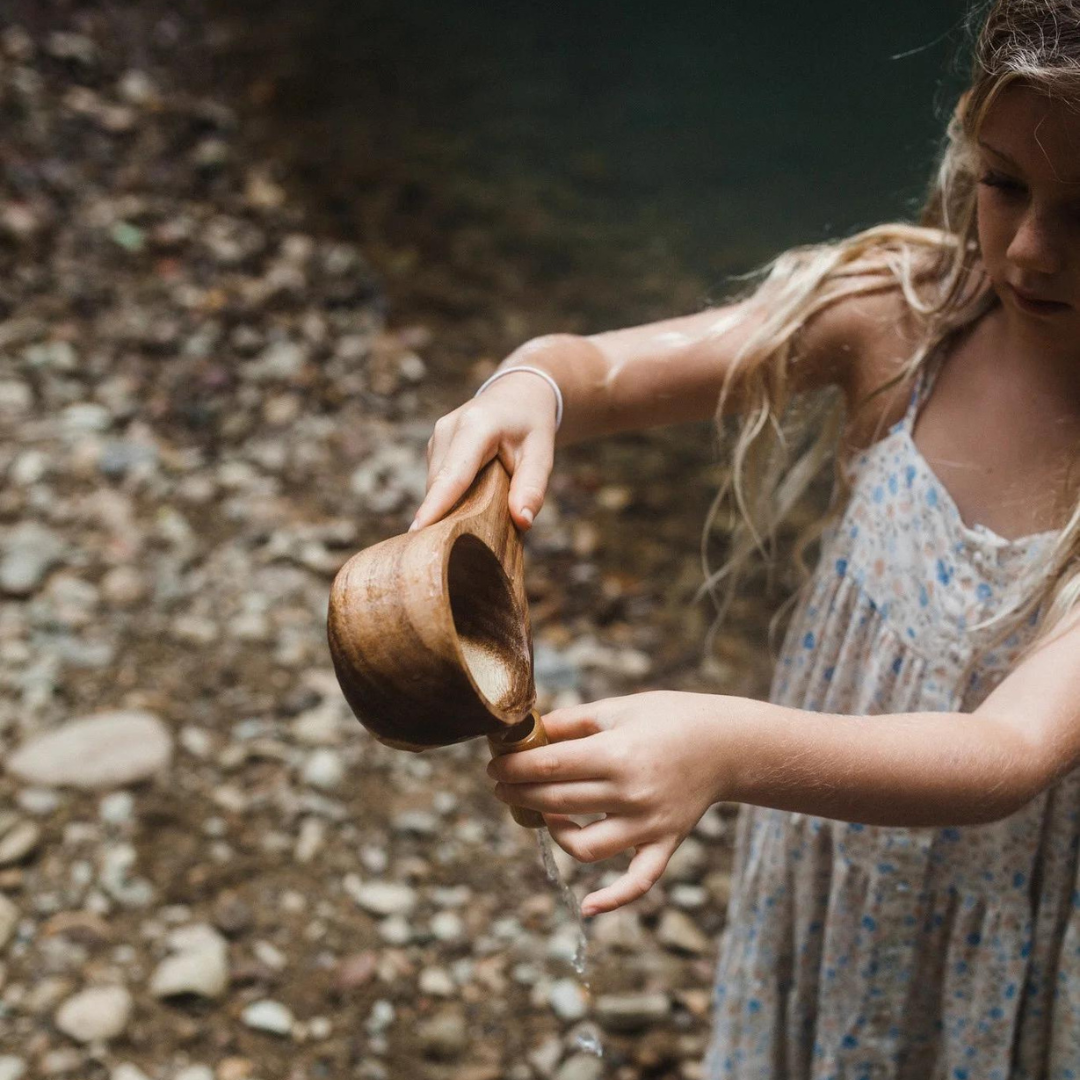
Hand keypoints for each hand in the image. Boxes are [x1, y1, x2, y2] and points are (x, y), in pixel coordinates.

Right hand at [409, 369, 558, 533]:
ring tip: (483, 509)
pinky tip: (474, 496)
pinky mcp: (434, 447)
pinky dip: (452, 496)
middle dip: (451, 514)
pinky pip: (437, 482)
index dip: (436, 505)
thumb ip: (533, 487)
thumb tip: (522, 521)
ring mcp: (437, 437)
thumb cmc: (531, 424)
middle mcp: (448, 429)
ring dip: (453, 505)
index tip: (418, 530)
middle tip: (476, 539)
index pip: (453, 475)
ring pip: (436, 487)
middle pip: (440, 486)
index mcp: (476, 426)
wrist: (518, 395)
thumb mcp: (542, 453)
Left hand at [486, 691, 728, 915]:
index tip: (494, 766)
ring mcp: (648, 825)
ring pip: (585, 847)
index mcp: (617, 754)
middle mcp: (630, 794)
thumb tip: (526, 732)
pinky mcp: (665, 844)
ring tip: (540, 814)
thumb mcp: (618, 708)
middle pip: (557, 803)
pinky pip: (638, 882)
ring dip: (553, 834)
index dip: (514, 768)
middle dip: (519, 795)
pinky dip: (613, 899)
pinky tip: (587, 907)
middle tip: (500, 785)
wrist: (726, 743)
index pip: (549, 767)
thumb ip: (571, 722)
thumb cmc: (668, 717)